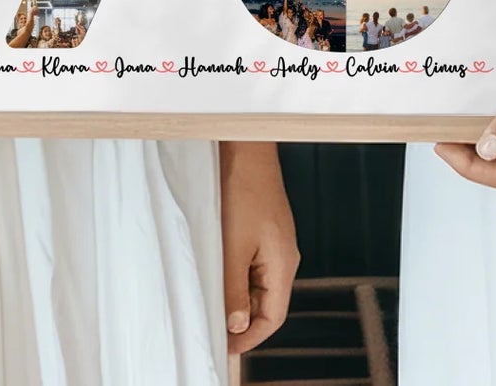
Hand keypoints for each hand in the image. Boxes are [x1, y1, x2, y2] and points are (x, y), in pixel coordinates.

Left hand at [220, 140, 297, 355]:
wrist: (246, 149)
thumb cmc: (243, 191)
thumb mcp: (233, 247)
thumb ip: (235, 288)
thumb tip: (237, 323)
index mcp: (282, 264)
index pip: (273, 317)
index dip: (250, 337)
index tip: (227, 346)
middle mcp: (284, 256)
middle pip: (267, 302)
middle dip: (242, 318)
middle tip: (214, 326)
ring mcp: (275, 243)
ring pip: (258, 283)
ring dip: (237, 295)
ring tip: (212, 302)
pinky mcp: (264, 230)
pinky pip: (253, 264)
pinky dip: (237, 275)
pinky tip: (217, 272)